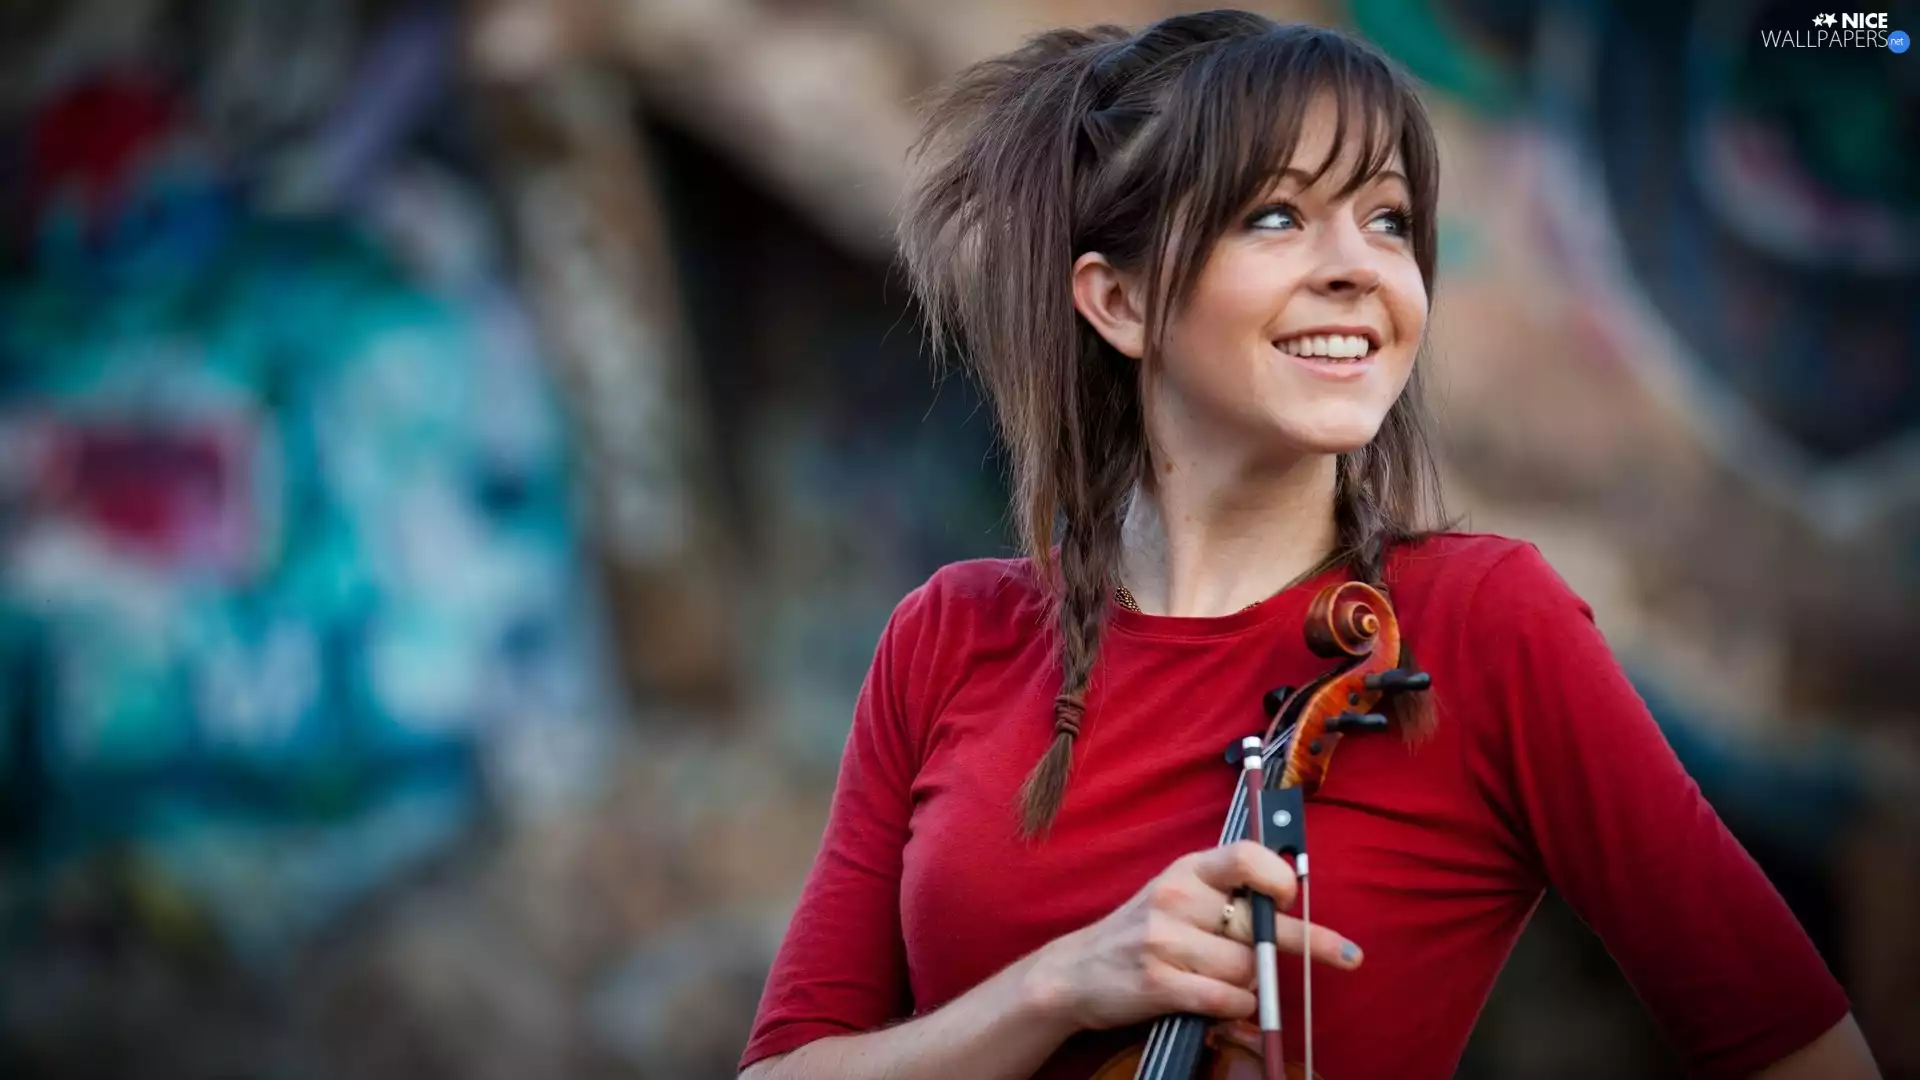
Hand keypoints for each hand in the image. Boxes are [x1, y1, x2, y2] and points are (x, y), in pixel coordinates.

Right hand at [1026, 840, 1362, 1032]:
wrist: (1076, 971)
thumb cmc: (1142, 931)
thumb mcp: (1177, 895)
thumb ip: (1225, 893)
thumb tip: (1291, 902)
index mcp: (1186, 869)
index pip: (1244, 856)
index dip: (1278, 876)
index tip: (1295, 895)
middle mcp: (1175, 897)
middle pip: (1258, 925)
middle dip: (1304, 942)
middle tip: (1346, 954)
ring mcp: (1164, 940)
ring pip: (1246, 968)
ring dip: (1252, 984)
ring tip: (1231, 983)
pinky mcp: (1159, 983)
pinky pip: (1225, 998)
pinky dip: (1237, 1007)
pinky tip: (1225, 1004)